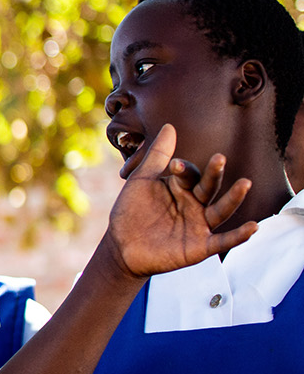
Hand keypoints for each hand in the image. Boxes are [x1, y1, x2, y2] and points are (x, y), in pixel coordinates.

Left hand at [104, 124, 256, 277]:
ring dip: (234, 198)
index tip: (174, 166)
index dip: (184, 169)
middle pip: (210, 187)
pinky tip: (253, 227)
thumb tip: (170, 126)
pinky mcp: (200, 247)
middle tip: (219, 158)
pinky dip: (239, 236)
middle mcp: (195, 204)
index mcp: (182, 188)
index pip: (191, 174)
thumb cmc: (131, 212)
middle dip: (214, 173)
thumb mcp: (142, 181)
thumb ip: (157, 155)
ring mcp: (199, 225)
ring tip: (245, 183)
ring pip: (221, 210)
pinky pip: (223, 240)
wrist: (120, 247)